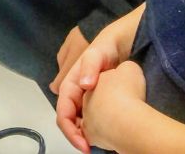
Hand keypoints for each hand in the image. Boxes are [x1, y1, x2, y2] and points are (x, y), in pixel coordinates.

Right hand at [56, 12, 139, 151]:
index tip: (82, 143)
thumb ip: (90, 66)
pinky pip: (89, 115)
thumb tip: (84, 84)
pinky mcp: (94, 97)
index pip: (63, 110)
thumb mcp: (96, 52)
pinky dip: (92, 127)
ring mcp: (84, 94)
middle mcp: (74, 90)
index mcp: (70, 82)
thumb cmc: (106, 46)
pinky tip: (104, 134)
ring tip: (96, 144)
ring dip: (84, 132)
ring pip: (78, 118)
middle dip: (76, 134)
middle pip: (69, 118)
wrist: (121, 41)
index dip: (68, 128)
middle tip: (90, 148)